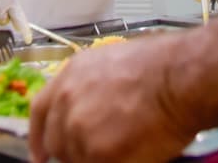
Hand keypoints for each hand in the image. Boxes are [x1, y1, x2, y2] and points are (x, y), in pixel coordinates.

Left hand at [30, 33, 197, 162]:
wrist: (179, 78)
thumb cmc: (162, 67)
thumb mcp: (113, 64)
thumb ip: (91, 89)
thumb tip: (93, 112)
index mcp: (70, 76)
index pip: (39, 111)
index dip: (38, 136)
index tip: (40, 153)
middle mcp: (67, 102)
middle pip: (57, 141)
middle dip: (73, 150)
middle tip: (97, 152)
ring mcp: (78, 129)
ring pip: (77, 159)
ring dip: (95, 158)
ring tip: (123, 148)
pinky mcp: (96, 153)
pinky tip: (130, 156)